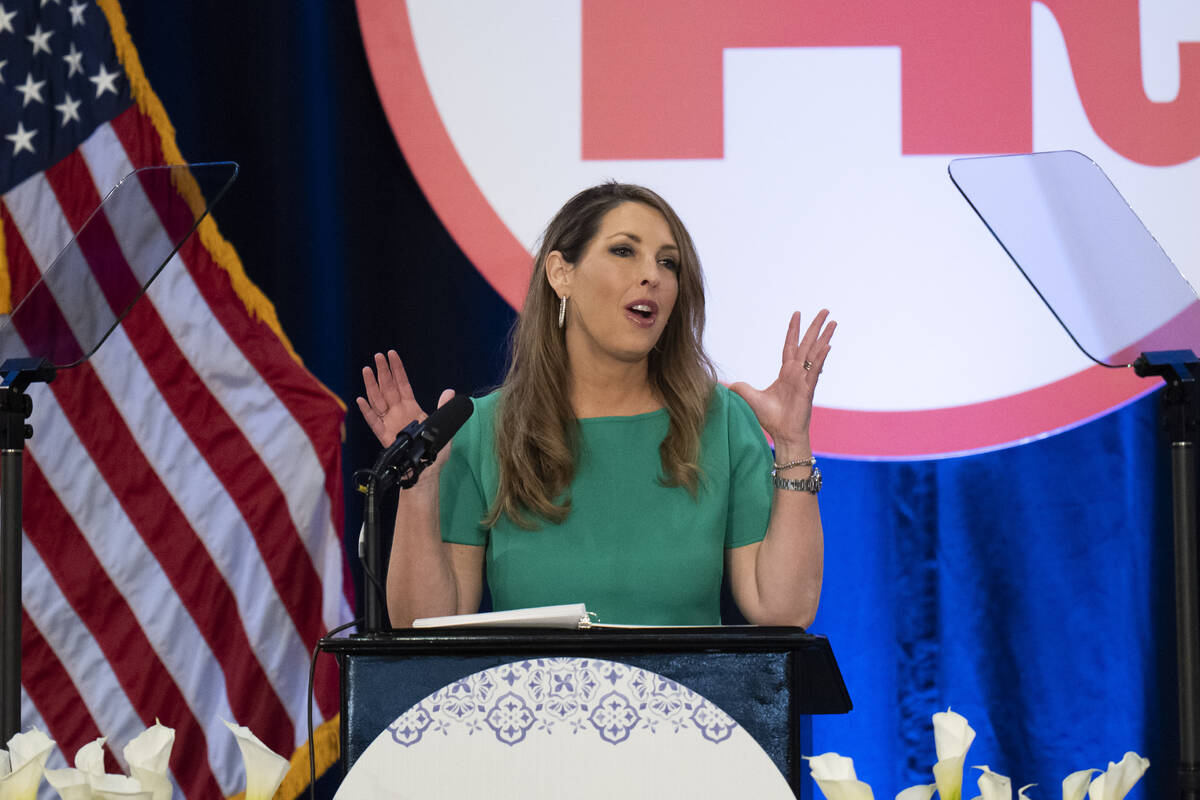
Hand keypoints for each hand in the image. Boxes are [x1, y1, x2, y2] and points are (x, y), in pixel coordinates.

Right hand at [356, 350, 454, 447]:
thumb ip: (443, 408)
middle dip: (383, 371)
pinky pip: (373, 422)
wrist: (426, 469)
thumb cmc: (433, 450)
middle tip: (378, 355)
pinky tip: (361, 400)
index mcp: (411, 407)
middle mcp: (398, 412)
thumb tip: (450, 392)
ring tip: (367, 370)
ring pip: (377, 400)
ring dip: (372, 385)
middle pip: (388, 388)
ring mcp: (389, 423)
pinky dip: (367, 411)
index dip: (397, 369)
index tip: (392, 354)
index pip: (402, 383)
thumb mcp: (443, 425)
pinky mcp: (384, 436)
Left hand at [729, 310, 835, 449]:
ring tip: (833, 322)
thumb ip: (739, 387)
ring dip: (824, 336)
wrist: (782, 434)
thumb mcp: (749, 397)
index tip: (797, 314)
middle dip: (815, 327)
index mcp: (786, 372)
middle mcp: (797, 373)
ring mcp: (804, 379)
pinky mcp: (808, 389)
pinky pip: (815, 370)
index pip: (790, 346)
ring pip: (816, 353)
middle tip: (824, 310)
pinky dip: (821, 357)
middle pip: (807, 344)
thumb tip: (722, 383)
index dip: (793, 330)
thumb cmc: (770, 418)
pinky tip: (827, 344)